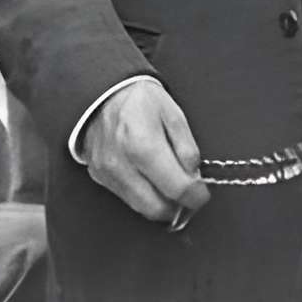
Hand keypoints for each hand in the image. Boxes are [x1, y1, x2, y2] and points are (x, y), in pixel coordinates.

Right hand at [83, 77, 210, 228]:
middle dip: (178, 206)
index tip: (202, 194)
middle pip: (157, 208)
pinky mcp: (99, 176)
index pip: (177, 189)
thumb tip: (194, 177)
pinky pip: (127, 198)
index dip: (196, 197)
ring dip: (161, 204)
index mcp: (143, 146)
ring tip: (171, 185)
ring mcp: (107, 173)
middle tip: (189, 193)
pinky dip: (144, 195)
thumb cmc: (140, 100)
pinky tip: (151, 179)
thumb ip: (188, 150)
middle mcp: (121, 164)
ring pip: (141, 207)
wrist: (101, 93)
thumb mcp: (175, 116)